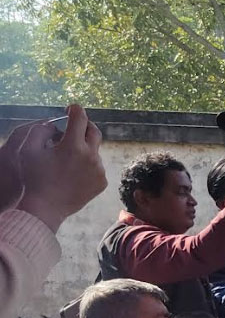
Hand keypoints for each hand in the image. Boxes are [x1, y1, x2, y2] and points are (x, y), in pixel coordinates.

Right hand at [4, 105, 106, 230]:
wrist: (45, 208)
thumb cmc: (34, 177)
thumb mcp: (28, 149)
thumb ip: (41, 130)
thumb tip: (54, 125)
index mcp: (73, 145)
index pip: (80, 118)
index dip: (75, 110)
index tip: (70, 109)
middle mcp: (91, 156)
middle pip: (94, 132)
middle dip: (85, 125)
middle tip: (75, 125)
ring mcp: (99, 170)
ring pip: (94, 151)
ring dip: (83, 149)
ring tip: (67, 157)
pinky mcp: (102, 182)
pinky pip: (96, 167)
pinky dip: (87, 165)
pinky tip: (73, 172)